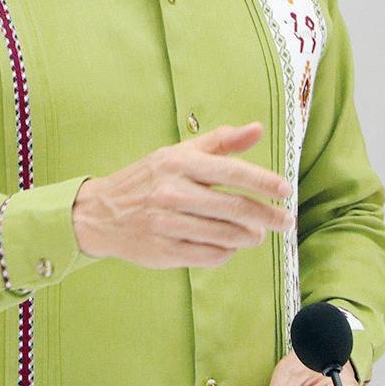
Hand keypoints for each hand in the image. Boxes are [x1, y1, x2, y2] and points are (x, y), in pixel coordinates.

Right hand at [70, 121, 293, 268]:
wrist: (99, 214)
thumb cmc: (147, 180)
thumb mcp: (178, 154)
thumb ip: (220, 142)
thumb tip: (257, 129)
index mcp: (178, 163)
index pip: (232, 171)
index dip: (263, 182)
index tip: (285, 191)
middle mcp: (173, 192)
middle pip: (234, 207)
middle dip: (267, 216)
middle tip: (285, 221)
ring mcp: (168, 223)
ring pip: (226, 235)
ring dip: (249, 236)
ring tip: (257, 234)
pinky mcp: (165, 251)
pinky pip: (210, 256)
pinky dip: (227, 252)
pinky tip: (230, 246)